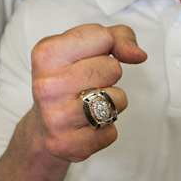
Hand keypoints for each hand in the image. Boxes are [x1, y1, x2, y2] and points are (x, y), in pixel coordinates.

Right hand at [28, 24, 145, 162]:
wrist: (41, 128)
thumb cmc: (66, 80)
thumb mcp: (82, 47)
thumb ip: (116, 37)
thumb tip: (138, 55)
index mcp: (46, 54)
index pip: (103, 37)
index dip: (106, 46)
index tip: (89, 57)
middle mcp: (47, 85)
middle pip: (113, 68)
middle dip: (108, 75)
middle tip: (86, 84)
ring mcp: (56, 117)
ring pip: (117, 99)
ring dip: (112, 102)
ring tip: (88, 104)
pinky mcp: (68, 144)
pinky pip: (112, 131)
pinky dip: (105, 129)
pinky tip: (85, 126)